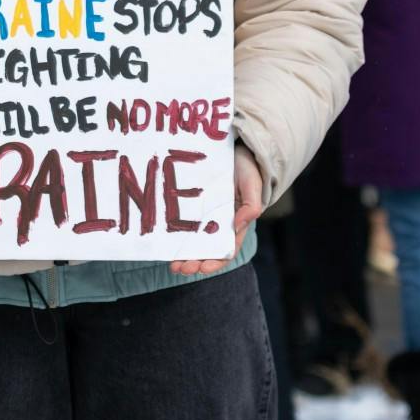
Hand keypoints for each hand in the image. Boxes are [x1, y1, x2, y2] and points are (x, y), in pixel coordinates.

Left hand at [170, 146, 264, 276]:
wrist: (238, 151)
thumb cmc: (249, 169)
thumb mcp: (253, 185)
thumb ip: (251, 206)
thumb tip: (238, 226)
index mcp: (237, 224)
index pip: (226, 250)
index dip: (215, 262)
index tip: (203, 269)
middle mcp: (220, 224)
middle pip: (207, 250)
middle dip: (195, 263)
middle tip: (181, 269)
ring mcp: (206, 216)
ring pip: (194, 242)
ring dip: (184, 256)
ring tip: (173, 265)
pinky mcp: (194, 207)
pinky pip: (184, 225)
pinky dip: (176, 238)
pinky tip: (166, 244)